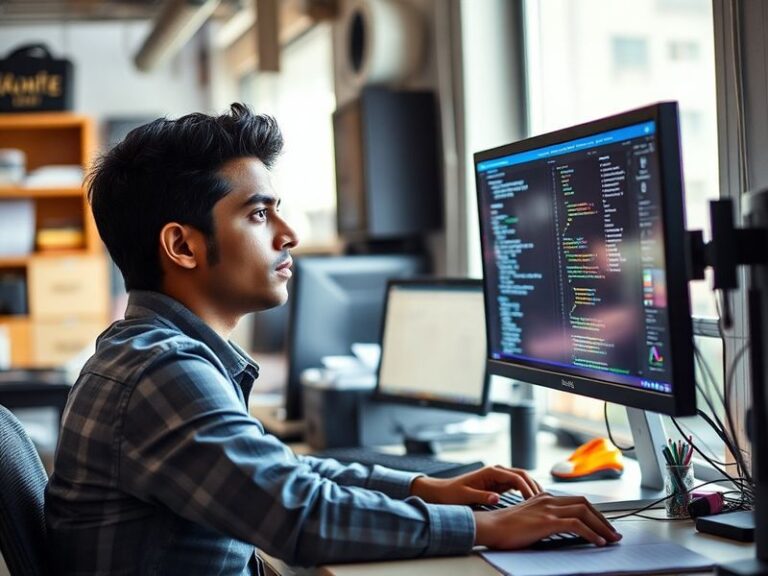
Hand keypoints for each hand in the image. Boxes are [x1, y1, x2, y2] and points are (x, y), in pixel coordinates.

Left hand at [410, 465, 541, 505]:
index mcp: (490, 472)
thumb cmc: (451, 494)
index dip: (527, 489)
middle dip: (534, 486)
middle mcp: (496, 471)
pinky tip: (531, 502)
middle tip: (544, 502)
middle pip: (522, 475)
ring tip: (542, 503)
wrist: (442, 492)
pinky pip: (516, 485)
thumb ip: (481, 496)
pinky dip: (525, 491)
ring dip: (531, 488)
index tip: (534, 502)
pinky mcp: (497, 484)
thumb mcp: (465, 496)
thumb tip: (497, 498)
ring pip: (521, 479)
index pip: (515, 477)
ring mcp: (497, 477)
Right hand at [473, 492, 621, 548]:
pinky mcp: (547, 521)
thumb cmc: (505, 527)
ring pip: (584, 512)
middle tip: (614, 533)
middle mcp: (548, 499)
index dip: (594, 513)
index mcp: (544, 498)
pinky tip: (598, 542)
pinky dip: (592, 533)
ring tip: (612, 539)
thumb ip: (543, 518)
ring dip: (602, 526)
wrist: (490, 527)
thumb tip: (560, 528)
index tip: (604, 525)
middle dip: (603, 519)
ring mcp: (548, 509)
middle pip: (585, 504)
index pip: (577, 501)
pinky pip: (576, 525)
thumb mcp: (528, 518)